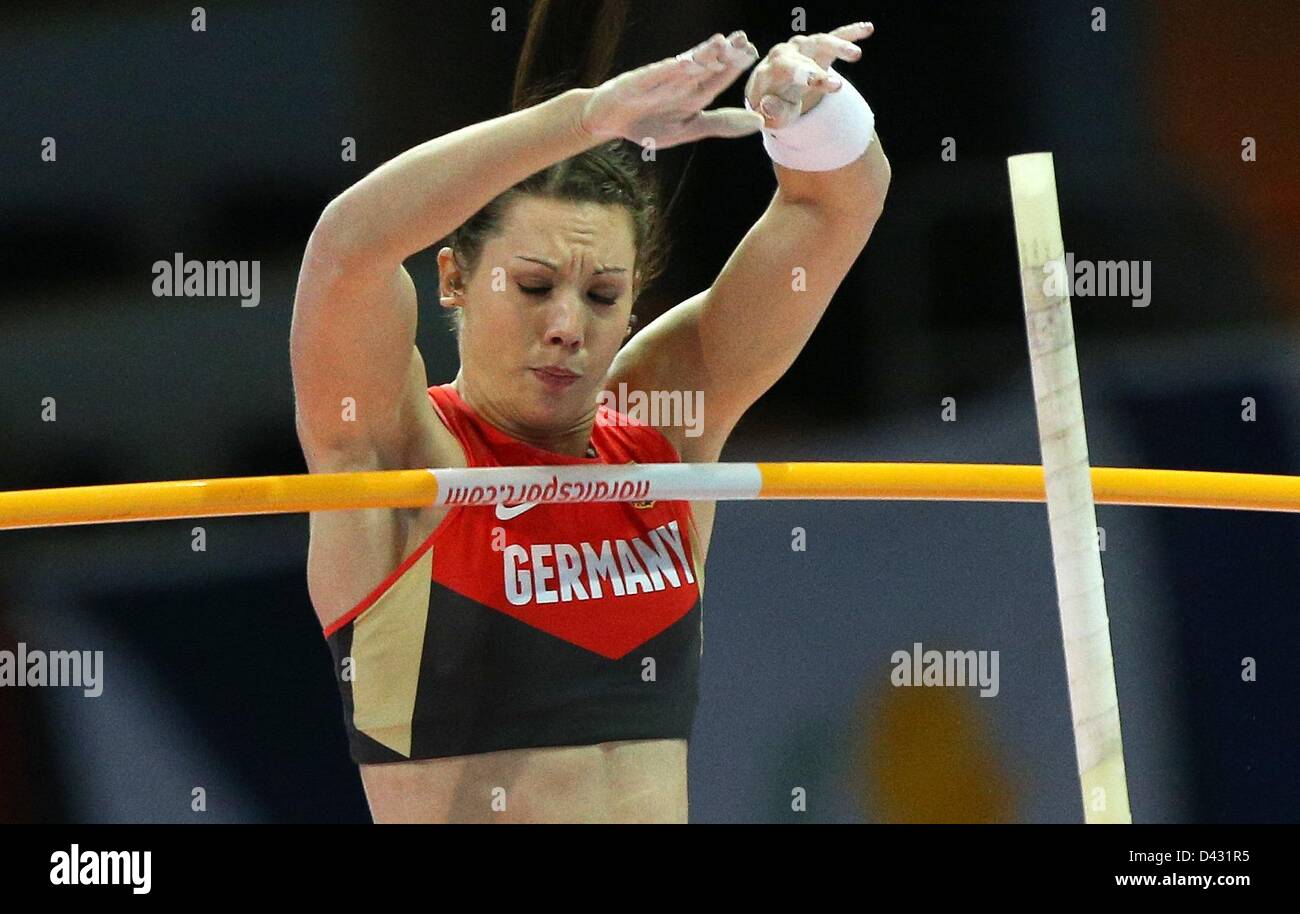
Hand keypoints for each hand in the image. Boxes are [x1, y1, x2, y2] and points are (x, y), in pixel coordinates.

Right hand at [580, 30, 764, 148]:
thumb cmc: (648, 124)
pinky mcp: (637, 83)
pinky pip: (655, 76)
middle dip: (723, 52)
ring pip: (683, 66)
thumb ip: (722, 123)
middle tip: (742, 39)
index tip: (755, 54)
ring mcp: (658, 80)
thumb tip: (760, 121)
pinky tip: (683, 64)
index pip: (719, 77)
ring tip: (719, 44)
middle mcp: (679, 82)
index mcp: (693, 94)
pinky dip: (669, 71)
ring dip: (700, 55)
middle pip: (705, 65)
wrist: (608, 121)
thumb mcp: (689, 129)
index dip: (736, 65)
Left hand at [744, 22, 873, 129]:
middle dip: (821, 70)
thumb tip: (769, 104)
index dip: (807, 76)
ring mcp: (802, 47)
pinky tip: (867, 28)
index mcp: (772, 71)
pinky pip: (834, 36)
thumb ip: (770, 112)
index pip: (789, 70)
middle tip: (838, 87)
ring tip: (856, 54)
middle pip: (804, 55)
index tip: (825, 86)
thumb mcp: (769, 116)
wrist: (770, 89)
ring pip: (820, 41)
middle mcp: (786, 53)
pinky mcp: (817, 46)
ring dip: (838, 46)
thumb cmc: (771, 106)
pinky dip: (850, 32)